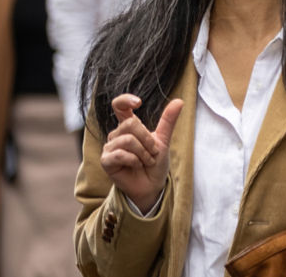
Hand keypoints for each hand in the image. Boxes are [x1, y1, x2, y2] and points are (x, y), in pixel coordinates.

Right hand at [99, 95, 182, 212]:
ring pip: (128, 140)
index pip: (119, 106)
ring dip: (144, 153)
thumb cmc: (155, 163)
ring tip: (146, 161)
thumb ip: (168, 121)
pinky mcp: (106, 160)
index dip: (125, 100)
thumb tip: (179, 101)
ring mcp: (110, 147)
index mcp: (129, 127)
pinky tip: (137, 166)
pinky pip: (121, 154)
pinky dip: (135, 161)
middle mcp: (117, 135)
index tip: (138, 102)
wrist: (151, 185)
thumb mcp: (164, 140)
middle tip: (153, 153)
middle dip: (148, 140)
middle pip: (131, 124)